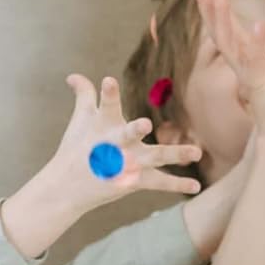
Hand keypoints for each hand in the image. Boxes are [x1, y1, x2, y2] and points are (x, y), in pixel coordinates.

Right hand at [54, 76, 202, 209]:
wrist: (67, 188)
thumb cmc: (76, 147)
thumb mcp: (80, 120)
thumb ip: (84, 95)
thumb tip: (73, 76)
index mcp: (103, 126)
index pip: (105, 105)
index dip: (108, 93)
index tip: (108, 80)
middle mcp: (116, 144)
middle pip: (127, 134)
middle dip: (134, 129)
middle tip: (144, 124)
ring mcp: (127, 163)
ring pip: (155, 157)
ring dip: (175, 154)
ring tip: (197, 152)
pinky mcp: (134, 181)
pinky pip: (159, 183)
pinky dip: (177, 184)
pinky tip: (196, 186)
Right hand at [194, 0, 264, 135]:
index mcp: (250, 59)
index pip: (231, 32)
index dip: (220, 13)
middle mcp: (243, 66)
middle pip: (222, 35)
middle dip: (211, 13)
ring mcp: (249, 77)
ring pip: (231, 46)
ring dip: (223, 22)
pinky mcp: (259, 89)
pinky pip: (255, 64)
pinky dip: (256, 46)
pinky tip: (259, 26)